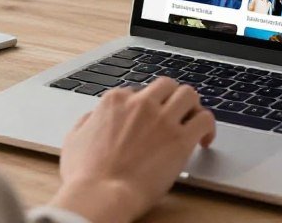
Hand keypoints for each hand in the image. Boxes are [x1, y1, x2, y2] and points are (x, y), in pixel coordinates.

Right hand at [50, 78, 215, 222]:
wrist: (100, 196)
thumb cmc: (84, 176)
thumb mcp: (73, 140)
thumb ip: (86, 122)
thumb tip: (92, 118)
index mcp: (116, 101)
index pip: (138, 91)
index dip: (145, 106)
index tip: (148, 120)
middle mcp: (141, 104)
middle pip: (166, 85)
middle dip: (171, 98)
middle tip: (174, 114)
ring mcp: (162, 119)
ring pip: (189, 94)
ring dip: (192, 107)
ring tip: (192, 121)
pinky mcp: (180, 139)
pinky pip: (205, 119)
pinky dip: (208, 126)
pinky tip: (204, 140)